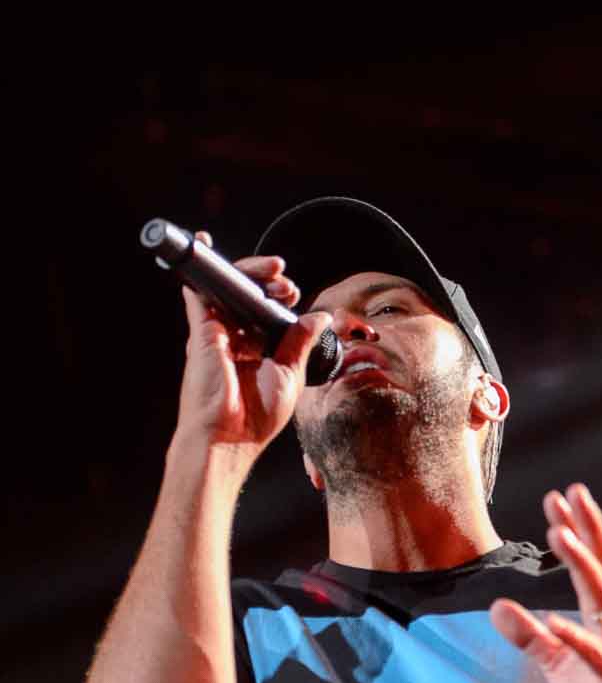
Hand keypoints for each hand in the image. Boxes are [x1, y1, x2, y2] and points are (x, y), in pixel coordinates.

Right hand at [173, 230, 330, 462]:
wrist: (229, 437)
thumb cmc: (257, 416)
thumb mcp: (290, 374)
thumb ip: (301, 342)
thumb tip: (321, 316)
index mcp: (259, 350)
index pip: (268, 313)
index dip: (282, 299)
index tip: (296, 295)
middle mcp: (237, 339)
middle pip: (251, 297)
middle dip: (272, 282)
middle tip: (288, 283)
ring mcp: (218, 334)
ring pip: (232, 291)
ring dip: (253, 274)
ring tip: (275, 270)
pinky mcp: (203, 332)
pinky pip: (199, 295)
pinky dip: (203, 271)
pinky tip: (205, 245)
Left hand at [489, 484, 601, 682]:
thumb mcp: (559, 667)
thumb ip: (531, 637)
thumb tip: (496, 605)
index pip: (592, 566)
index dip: (577, 531)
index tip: (558, 498)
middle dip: (587, 530)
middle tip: (570, 493)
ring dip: (583, 566)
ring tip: (559, 534)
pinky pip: (598, 657)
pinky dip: (577, 639)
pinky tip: (554, 620)